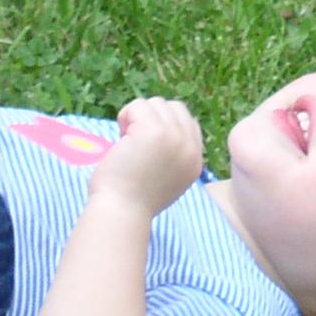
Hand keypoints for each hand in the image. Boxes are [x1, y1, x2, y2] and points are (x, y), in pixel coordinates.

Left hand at [91, 96, 204, 215]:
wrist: (122, 212)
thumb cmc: (133, 199)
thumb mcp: (168, 179)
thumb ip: (174, 156)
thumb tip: (165, 129)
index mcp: (195, 160)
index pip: (188, 122)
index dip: (164, 126)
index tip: (146, 146)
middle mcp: (190, 147)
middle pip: (173, 108)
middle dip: (151, 119)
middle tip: (134, 144)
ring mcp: (174, 137)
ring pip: (156, 103)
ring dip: (137, 117)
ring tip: (127, 142)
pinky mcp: (154, 131)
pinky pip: (138, 106)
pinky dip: (125, 117)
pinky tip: (120, 140)